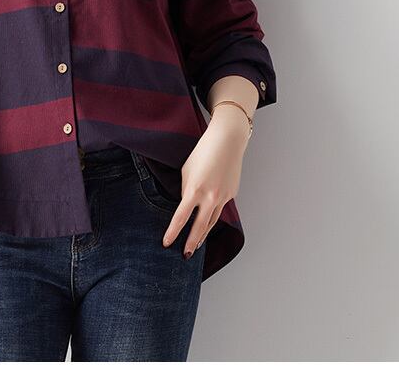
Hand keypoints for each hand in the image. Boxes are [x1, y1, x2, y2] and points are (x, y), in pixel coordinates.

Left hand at [161, 109, 248, 257]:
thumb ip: (186, 189)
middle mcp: (210, 197)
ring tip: (196, 246)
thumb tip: (187, 203)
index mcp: (194, 190)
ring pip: (212, 222)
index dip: (173, 232)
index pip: (181, 218)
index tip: (166, 243)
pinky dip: (213, 216)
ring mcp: (223, 197)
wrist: (227, 142)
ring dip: (203, 235)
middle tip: (185, 255)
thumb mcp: (187, 170)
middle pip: (199, 227)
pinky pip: (220, 209)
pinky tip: (208, 222)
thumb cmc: (203, 152)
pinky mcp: (232, 194)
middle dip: (191, 243)